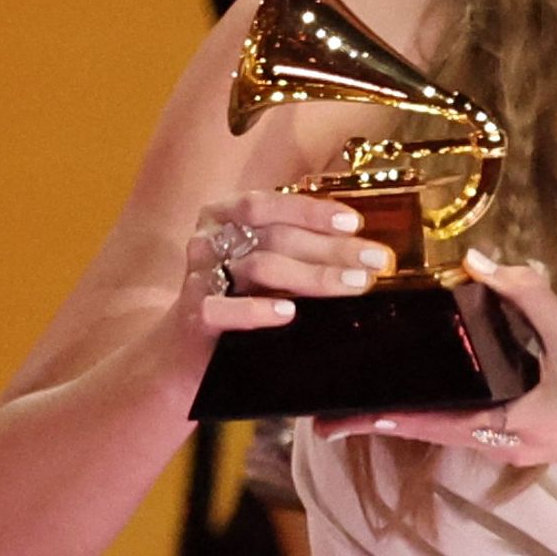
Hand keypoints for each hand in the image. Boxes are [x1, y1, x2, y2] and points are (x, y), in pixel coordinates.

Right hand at [170, 191, 396, 338]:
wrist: (180, 353)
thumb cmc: (235, 298)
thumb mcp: (261, 262)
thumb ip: (295, 244)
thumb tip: (360, 242)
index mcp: (223, 216)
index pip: (267, 203)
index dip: (311, 210)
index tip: (354, 223)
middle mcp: (208, 241)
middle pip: (275, 237)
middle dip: (332, 248)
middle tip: (375, 260)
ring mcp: (198, 279)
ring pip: (260, 268)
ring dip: (313, 276)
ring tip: (354, 285)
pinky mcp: (193, 319)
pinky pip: (222, 309)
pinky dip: (257, 310)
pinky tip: (289, 313)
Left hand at [315, 251, 556, 476]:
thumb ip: (526, 292)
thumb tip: (476, 259)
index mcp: (505, 425)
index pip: (430, 421)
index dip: (383, 418)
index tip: (341, 414)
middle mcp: (495, 443)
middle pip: (427, 426)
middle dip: (382, 417)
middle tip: (333, 404)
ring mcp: (504, 444)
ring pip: (444, 424)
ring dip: (407, 411)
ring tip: (366, 390)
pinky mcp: (516, 435)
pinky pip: (466, 418)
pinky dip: (438, 403)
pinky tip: (425, 379)